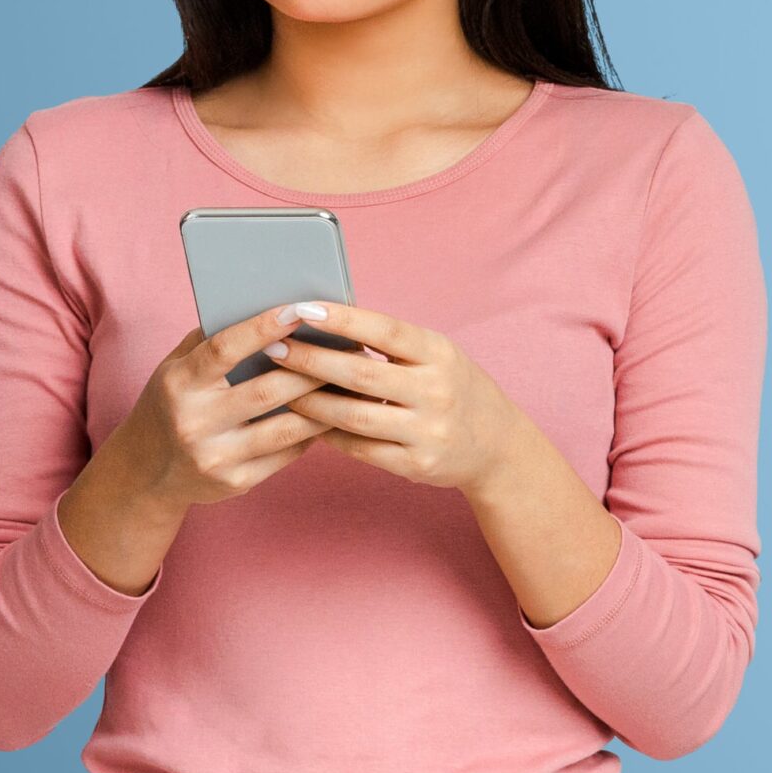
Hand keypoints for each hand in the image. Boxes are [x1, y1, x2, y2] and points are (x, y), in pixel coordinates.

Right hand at [109, 310, 341, 515]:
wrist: (144, 474)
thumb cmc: (170, 404)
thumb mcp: (175, 368)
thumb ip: (212, 340)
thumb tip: (270, 308)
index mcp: (179, 384)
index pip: (224, 349)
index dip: (264, 328)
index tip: (300, 309)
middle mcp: (193, 421)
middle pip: (267, 390)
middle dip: (314, 368)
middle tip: (351, 349)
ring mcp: (214, 456)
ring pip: (286, 427)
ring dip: (325, 403)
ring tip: (353, 382)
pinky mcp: (234, 482)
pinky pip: (287, 453)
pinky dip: (313, 432)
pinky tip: (334, 414)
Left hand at [265, 300, 531, 492]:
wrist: (497, 445)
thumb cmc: (455, 388)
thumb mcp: (438, 356)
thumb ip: (393, 346)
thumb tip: (327, 326)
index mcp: (440, 354)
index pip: (385, 331)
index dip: (342, 319)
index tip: (302, 308)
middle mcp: (437, 391)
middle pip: (360, 374)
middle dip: (311, 360)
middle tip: (274, 348)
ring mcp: (428, 430)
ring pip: (353, 416)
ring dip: (310, 401)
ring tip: (279, 388)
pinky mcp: (417, 464)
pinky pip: (360, 449)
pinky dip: (329, 435)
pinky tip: (306, 422)